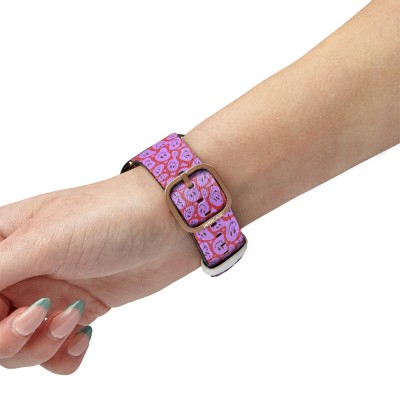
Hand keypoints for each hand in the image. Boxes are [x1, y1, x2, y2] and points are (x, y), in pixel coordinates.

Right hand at [0, 167, 199, 372]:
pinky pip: (56, 351)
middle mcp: (23, 270)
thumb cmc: (109, 216)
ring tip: (73, 318)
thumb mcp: (43, 240)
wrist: (168, 224)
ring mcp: (52, 291)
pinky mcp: (80, 308)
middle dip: (9, 338)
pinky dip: (64, 353)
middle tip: (39, 318)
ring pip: (20, 346)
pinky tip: (84, 334)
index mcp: (3, 243)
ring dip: (41, 345)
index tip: (11, 311)